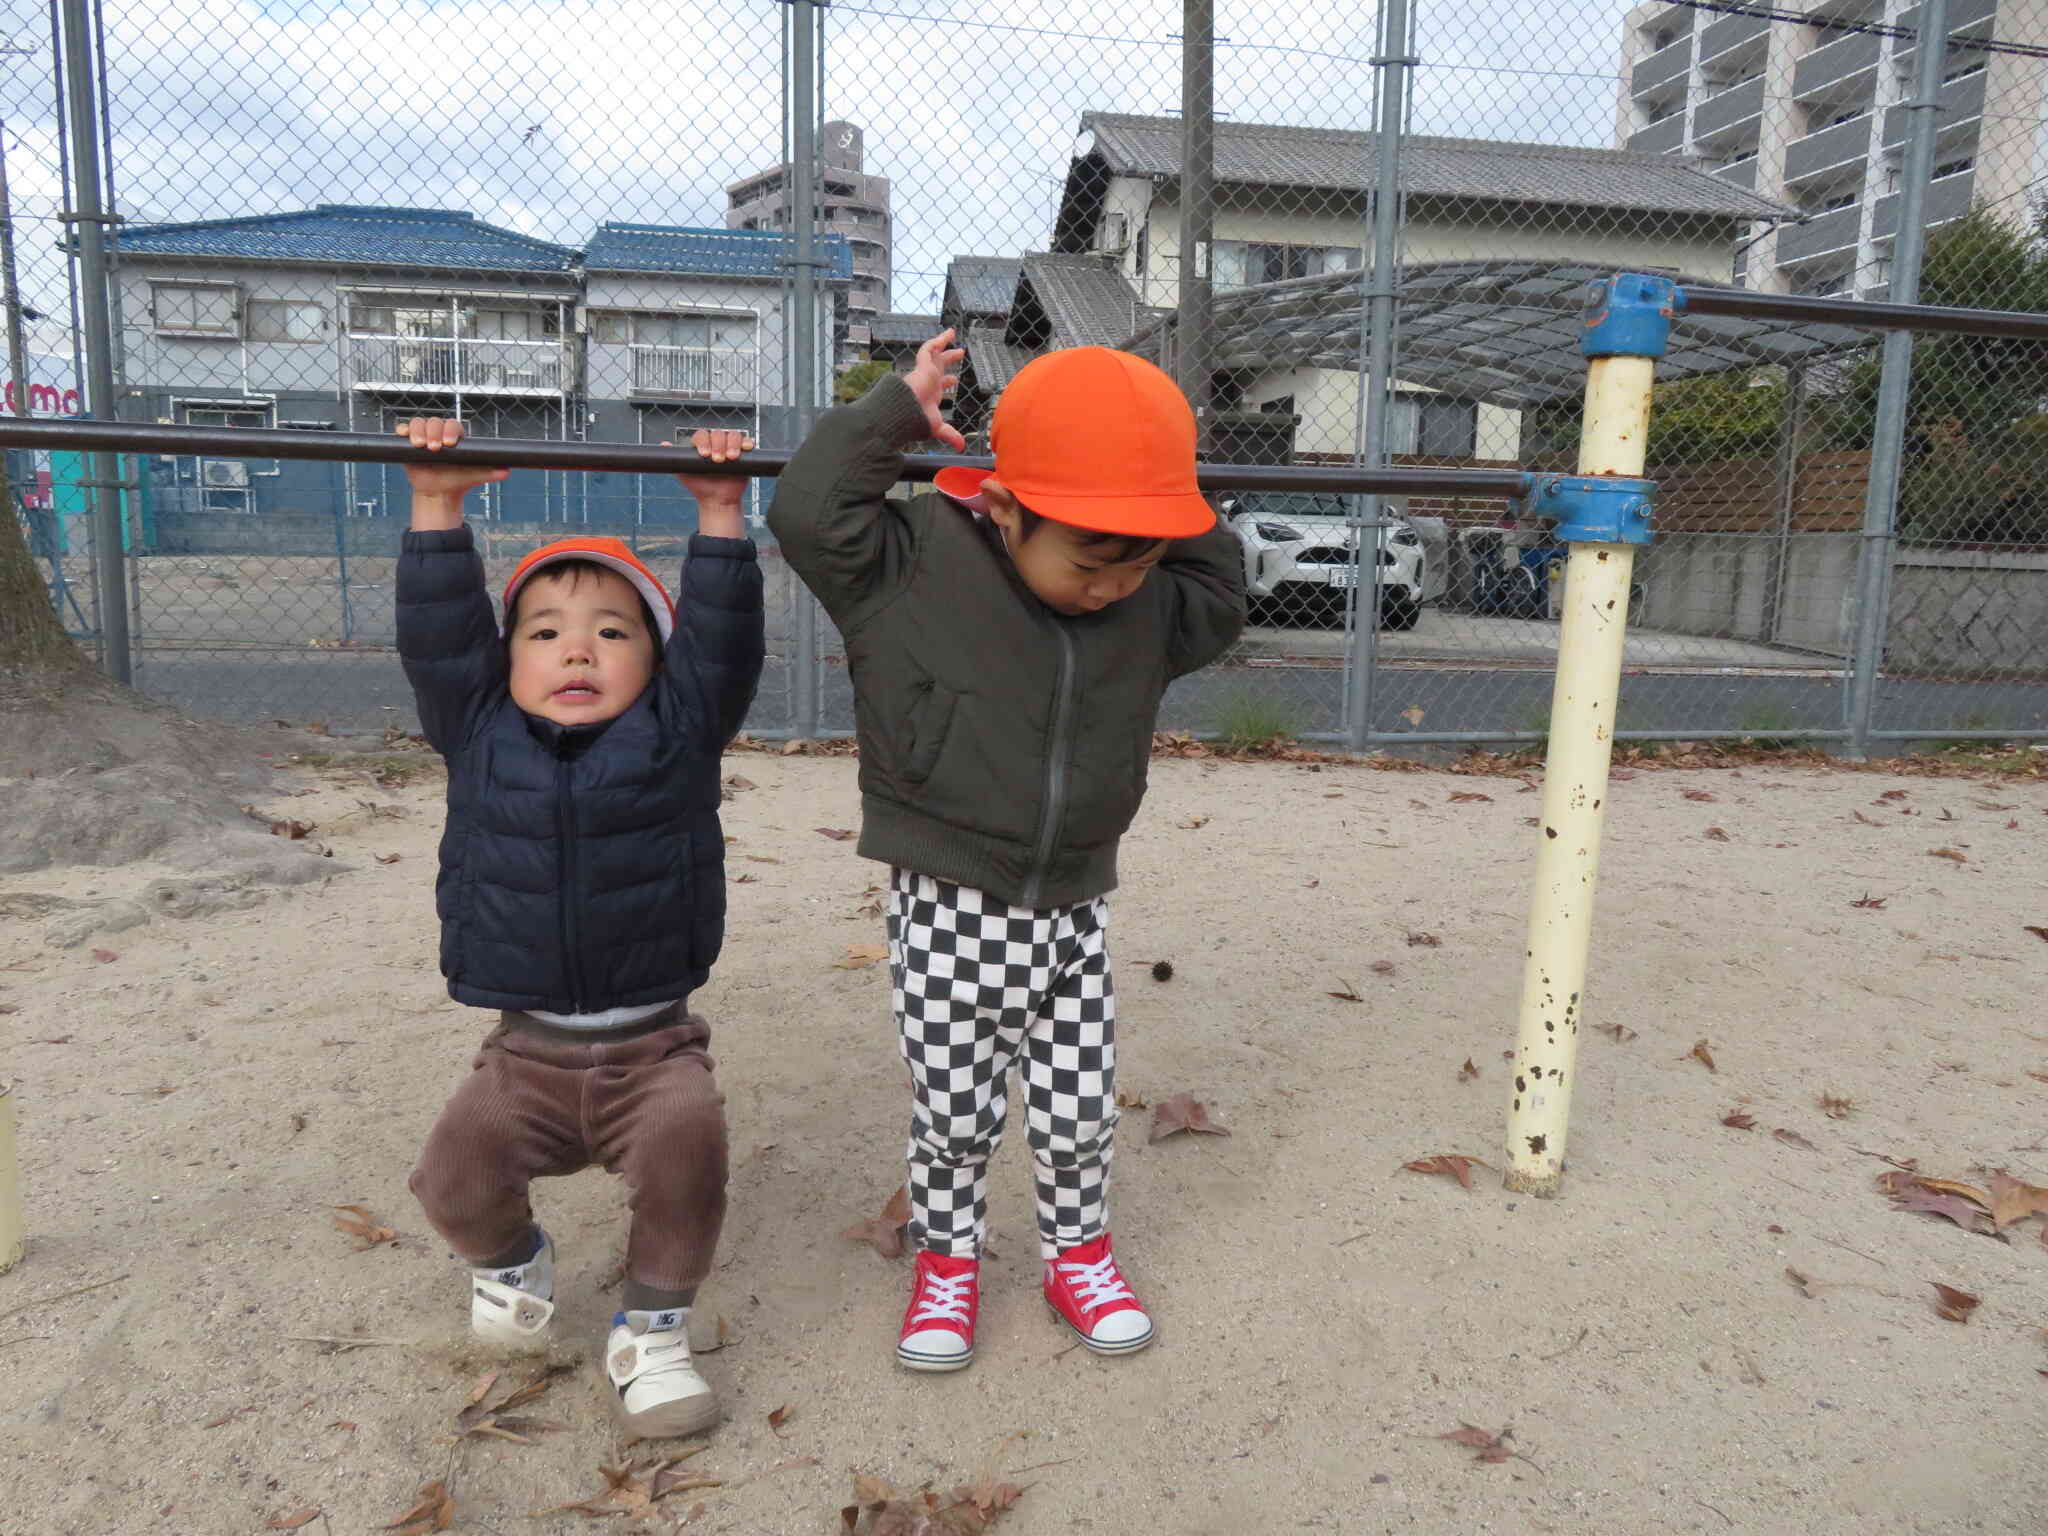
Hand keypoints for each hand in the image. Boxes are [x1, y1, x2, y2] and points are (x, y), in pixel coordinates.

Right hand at [399, 417, 508, 500]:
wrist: (439, 493)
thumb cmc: (458, 481)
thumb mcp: (474, 477)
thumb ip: (490, 473)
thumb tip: (506, 472)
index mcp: (455, 436)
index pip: (452, 425)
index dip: (450, 430)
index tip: (450, 444)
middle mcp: (439, 433)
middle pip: (434, 422)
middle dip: (433, 432)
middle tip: (435, 448)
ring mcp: (423, 436)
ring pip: (418, 423)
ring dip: (417, 431)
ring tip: (420, 445)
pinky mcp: (408, 442)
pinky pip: (404, 429)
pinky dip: (403, 430)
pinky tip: (404, 437)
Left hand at [664, 428, 754, 537]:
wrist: (717, 501)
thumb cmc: (700, 486)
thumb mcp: (683, 472)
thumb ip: (675, 458)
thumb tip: (663, 444)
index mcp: (703, 445)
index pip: (702, 435)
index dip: (704, 442)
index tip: (704, 454)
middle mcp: (717, 444)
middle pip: (718, 433)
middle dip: (718, 445)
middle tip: (717, 460)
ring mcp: (731, 447)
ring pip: (733, 435)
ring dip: (732, 444)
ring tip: (730, 458)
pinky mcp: (744, 454)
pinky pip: (747, 443)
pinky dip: (747, 443)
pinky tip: (745, 449)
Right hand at [905, 330, 966, 451]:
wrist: (904, 412)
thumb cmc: (916, 420)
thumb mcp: (938, 427)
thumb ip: (950, 435)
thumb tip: (960, 447)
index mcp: (930, 393)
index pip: (939, 385)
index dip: (948, 382)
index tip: (954, 379)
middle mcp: (928, 380)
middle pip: (939, 365)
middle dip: (949, 359)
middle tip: (960, 353)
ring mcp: (924, 372)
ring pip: (934, 353)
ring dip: (943, 343)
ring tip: (952, 333)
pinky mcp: (922, 365)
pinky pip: (928, 348)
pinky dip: (937, 341)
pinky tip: (948, 334)